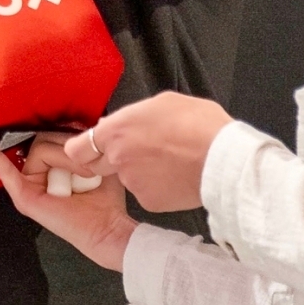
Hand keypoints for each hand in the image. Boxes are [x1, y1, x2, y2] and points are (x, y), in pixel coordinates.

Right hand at [0, 137, 137, 270]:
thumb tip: (71, 122)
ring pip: (40, 150)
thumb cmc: (105, 199)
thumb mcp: (96, 160)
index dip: (70, 137)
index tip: (86, 139)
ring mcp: (27, 184)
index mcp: (51, 165)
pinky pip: (4, 169)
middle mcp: (36, 173)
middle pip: (44, 140)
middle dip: (71, 149)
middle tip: (90, 169)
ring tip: (85, 177)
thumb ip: (81, 141)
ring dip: (68, 159)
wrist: (108, 228)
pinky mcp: (23, 196)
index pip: (50, 135)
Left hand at [69, 93, 232, 212]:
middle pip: (98, 165)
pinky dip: (157, 188)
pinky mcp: (148, 201)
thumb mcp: (162, 103)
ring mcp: (131, 182)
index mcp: (116, 130)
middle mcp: (117, 158)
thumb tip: (122, 123)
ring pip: (126, 179)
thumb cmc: (200, 125)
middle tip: (140, 153)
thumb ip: (133, 116)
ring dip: (139, 173)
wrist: (227, 160)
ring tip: (169, 162)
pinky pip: (146, 194)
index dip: (85, 149)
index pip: (76, 148)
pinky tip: (177, 177)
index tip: (95, 148)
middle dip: (112, 160)